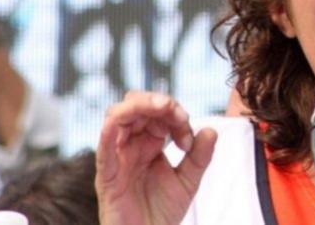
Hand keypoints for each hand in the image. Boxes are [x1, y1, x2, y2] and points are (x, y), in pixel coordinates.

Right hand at [96, 91, 217, 224]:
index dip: (175, 115)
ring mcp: (118, 158)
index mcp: (149, 143)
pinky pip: (104, 150)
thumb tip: (211, 129)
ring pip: (117, 118)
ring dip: (138, 106)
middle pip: (136, 107)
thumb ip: (200, 156)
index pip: (158, 113)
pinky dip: (108, 133)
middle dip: (157, 102)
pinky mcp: (108, 177)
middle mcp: (132, 146)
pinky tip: (116, 122)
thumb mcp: (188, 181)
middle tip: (176, 112)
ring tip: (160, 106)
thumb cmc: (162, 212)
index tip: (189, 138)